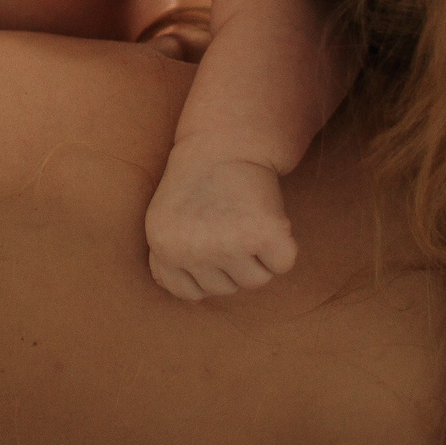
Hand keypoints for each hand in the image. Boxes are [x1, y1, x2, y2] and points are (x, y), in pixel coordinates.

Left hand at [144, 149, 296, 300]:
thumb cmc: (196, 183)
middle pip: (226, 289)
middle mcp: (192, 250)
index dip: (204, 271)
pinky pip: (282, 264)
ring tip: (245, 218)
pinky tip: (267, 218)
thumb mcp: (162, 221)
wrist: (224, 143)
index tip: (209, 241)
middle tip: (228, 220)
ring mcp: (228, 243)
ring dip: (258, 256)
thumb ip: (166, 262)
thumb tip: (193, 300)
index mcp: (165, 247)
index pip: (189, 292)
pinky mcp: (264, 233)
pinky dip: (282, 247)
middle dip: (232, 261)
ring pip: (256, 281)